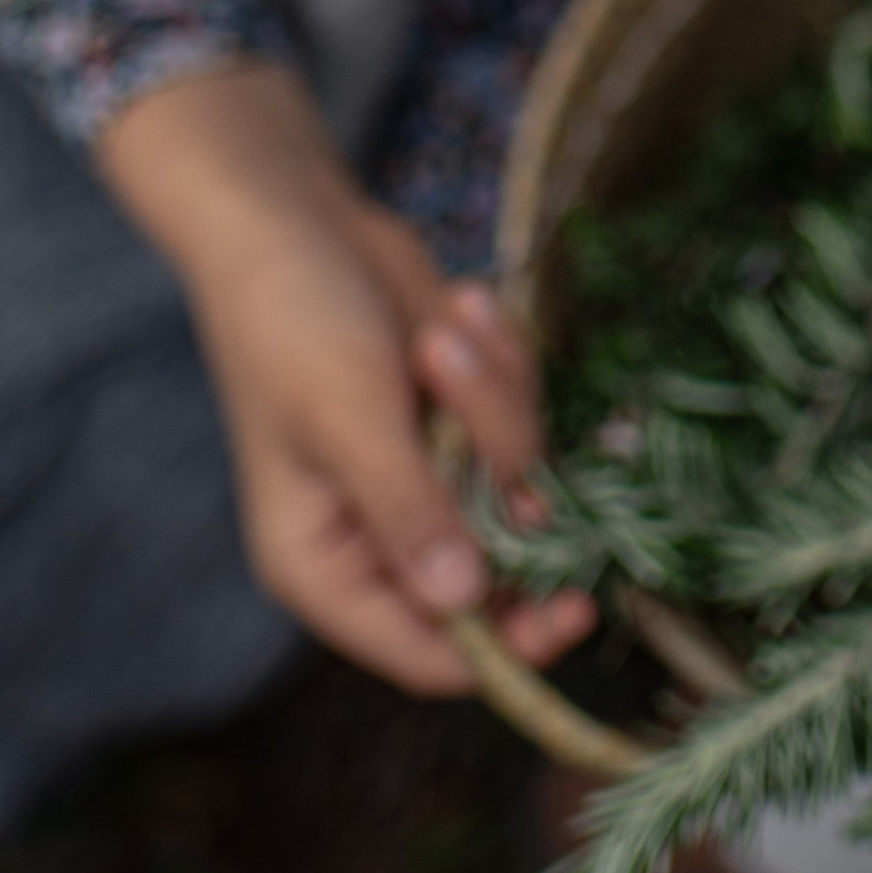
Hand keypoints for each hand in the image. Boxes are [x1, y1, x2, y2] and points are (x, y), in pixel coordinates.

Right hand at [97, 63, 593, 692]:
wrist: (295, 218)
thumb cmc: (294, 323)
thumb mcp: (348, 418)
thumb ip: (410, 510)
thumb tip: (466, 603)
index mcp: (327, 567)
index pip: (431, 654)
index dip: (507, 645)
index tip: (578, 606)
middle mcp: (380, 537)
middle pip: (495, 566)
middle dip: (495, 465)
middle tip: (472, 391)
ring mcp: (425, 476)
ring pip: (518, 477)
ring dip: (495, 396)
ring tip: (438, 330)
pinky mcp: (458, 421)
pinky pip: (523, 417)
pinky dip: (502, 363)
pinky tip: (455, 310)